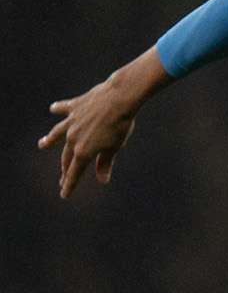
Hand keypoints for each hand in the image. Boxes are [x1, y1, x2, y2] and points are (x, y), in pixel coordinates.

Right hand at [39, 76, 143, 198]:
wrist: (118, 99)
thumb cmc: (120, 125)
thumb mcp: (114, 147)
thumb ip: (105, 163)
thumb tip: (102, 180)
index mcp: (83, 151)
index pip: (75, 172)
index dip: (70, 184)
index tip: (64, 194)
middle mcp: (73, 138)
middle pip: (67, 157)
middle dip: (65, 169)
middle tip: (62, 177)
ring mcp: (72, 122)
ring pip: (58, 133)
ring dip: (50, 139)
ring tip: (42, 144)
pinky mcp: (74, 107)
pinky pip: (64, 109)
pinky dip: (59, 108)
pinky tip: (53, 108)